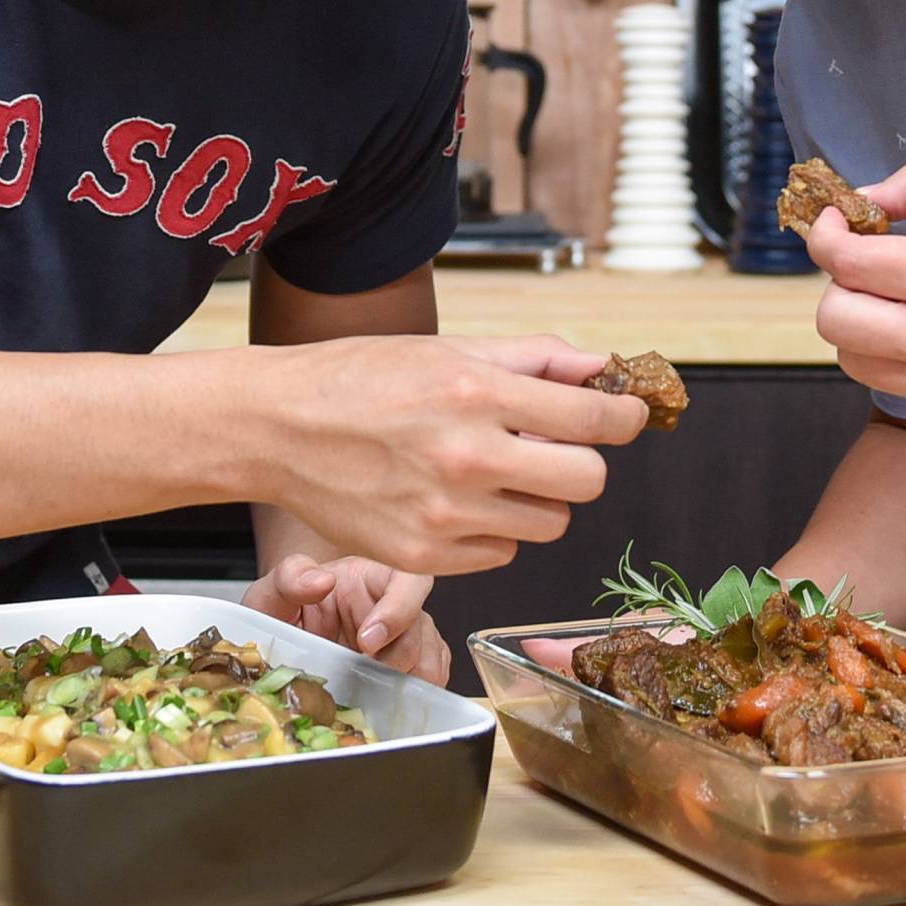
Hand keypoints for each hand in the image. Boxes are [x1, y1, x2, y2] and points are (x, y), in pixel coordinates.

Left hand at [242, 552, 448, 685]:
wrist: (281, 649)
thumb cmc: (285, 613)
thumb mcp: (274, 592)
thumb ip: (290, 578)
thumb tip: (321, 581)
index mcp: (371, 577)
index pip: (408, 580)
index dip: (399, 609)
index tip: (367, 641)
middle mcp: (396, 605)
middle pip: (422, 628)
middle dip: (400, 658)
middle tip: (369, 678)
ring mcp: (405, 638)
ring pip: (432, 658)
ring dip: (410, 681)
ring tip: (376, 695)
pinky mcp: (407, 668)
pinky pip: (430, 680)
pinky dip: (415, 696)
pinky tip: (386, 702)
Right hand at [257, 333, 645, 575]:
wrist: (277, 426)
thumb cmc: (362, 377)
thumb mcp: (450, 349)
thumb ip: (535, 359)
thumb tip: (604, 367)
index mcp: (477, 392)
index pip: (595, 419)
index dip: (625, 416)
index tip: (628, 416)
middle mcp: (466, 456)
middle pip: (588, 481)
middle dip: (581, 461)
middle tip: (550, 445)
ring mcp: (445, 515)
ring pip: (549, 523)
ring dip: (535, 498)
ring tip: (489, 470)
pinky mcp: (423, 556)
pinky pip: (501, 551)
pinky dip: (491, 528)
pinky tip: (452, 498)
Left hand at [806, 160, 905, 444]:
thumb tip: (861, 200)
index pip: (845, 261)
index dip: (826, 236)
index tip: (834, 226)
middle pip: (833, 319)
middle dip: (838, 286)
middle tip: (866, 271)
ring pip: (853, 360)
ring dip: (864, 327)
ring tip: (902, 306)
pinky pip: (897, 389)